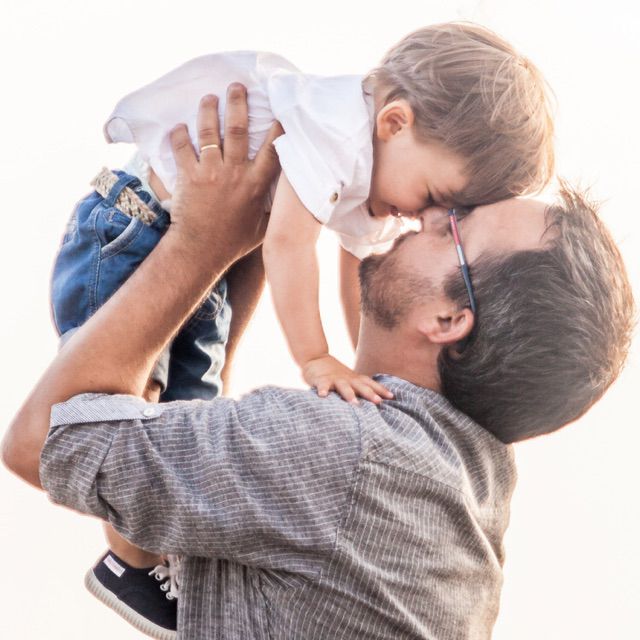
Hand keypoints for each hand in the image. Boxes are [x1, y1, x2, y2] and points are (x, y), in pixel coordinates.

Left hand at [168, 83, 282, 260]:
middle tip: (236, 87)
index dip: (278, 129)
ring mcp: (211, 172)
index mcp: (256, 185)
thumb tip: (289, 206)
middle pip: (238, 130)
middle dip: (237, 104)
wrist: (201, 251)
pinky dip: (179, 135)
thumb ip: (274, 212)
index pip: (272, 151)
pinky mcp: (188, 176)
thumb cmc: (233, 242)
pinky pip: (182, 148)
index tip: (280, 112)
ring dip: (208, 111)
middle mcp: (235, 173)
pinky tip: (179, 126)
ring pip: (209, 133)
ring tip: (209, 98)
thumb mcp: (263, 229)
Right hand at [302, 355, 393, 404]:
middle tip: (378, 402)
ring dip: (349, 395)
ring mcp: (335, 379)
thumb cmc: (336, 375)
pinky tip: (322, 396)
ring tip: (354, 404)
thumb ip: (359, 389)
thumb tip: (377, 402)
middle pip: (360, 386)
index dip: (381, 389)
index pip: (371, 384)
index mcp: (355, 379)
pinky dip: (322, 390)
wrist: (316, 358)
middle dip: (370, 394)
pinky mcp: (321, 380)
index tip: (392, 397)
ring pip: (343, 387)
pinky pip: (322, 385)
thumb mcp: (350, 380)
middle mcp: (347, 379)